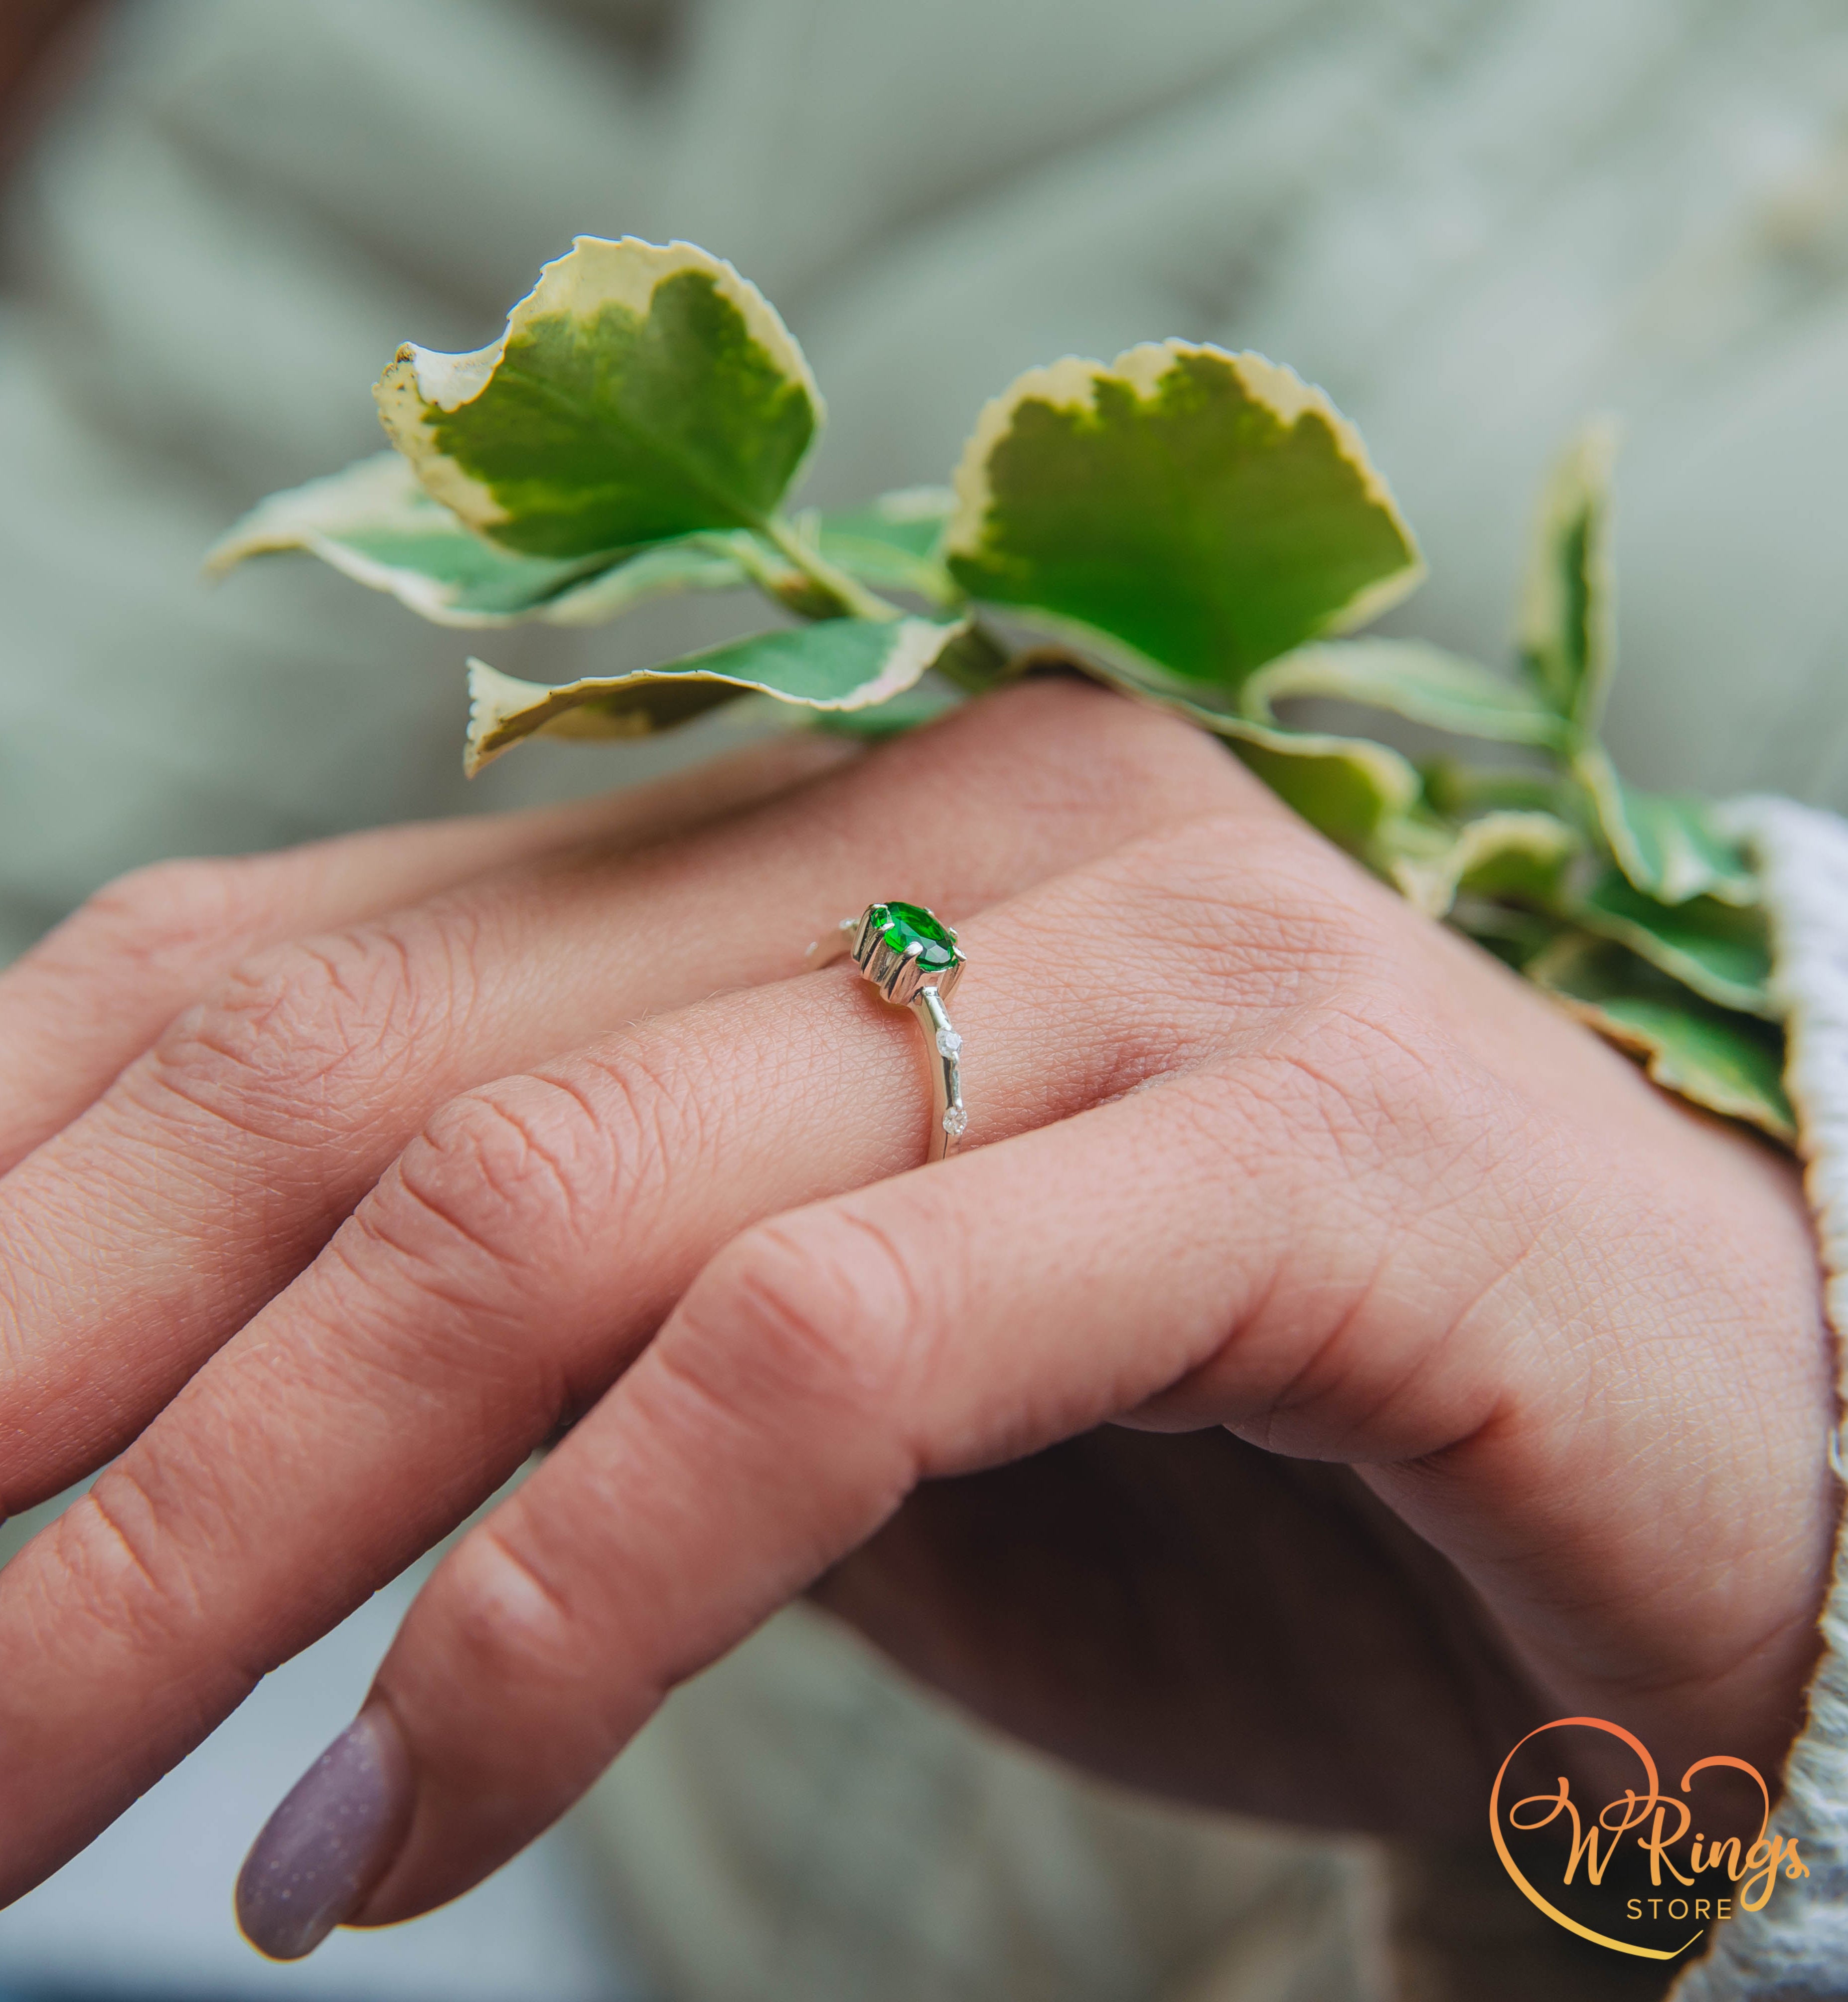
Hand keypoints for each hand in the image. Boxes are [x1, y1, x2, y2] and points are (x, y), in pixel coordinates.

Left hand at [0, 680, 1828, 1957]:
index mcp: (805, 819)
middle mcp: (954, 818)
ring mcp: (1141, 956)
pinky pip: (830, 1350)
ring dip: (223, 1538)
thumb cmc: (1217, 1422)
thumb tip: (166, 1421)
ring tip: (23, 1810)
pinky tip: (404, 1828)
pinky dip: (566, 1608)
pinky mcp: (1298, 1147)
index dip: (0, 1187)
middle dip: (40, 1379)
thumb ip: (551, 1309)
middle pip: (364, 1073)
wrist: (1674, 1458)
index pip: (284, 957)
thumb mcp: (799, 1339)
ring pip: (550, 1203)